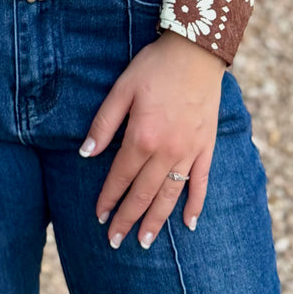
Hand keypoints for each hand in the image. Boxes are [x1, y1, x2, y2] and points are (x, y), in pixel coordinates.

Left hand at [79, 29, 226, 248]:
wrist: (195, 51)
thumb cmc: (155, 66)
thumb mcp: (122, 88)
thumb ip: (104, 123)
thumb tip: (86, 153)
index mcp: (142, 137)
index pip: (121, 177)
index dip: (108, 198)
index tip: (99, 217)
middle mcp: (166, 151)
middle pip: (143, 193)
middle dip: (128, 219)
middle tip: (115, 241)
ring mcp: (189, 151)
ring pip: (170, 195)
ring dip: (156, 220)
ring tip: (146, 242)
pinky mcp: (206, 147)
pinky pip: (201, 182)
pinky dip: (195, 205)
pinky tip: (189, 224)